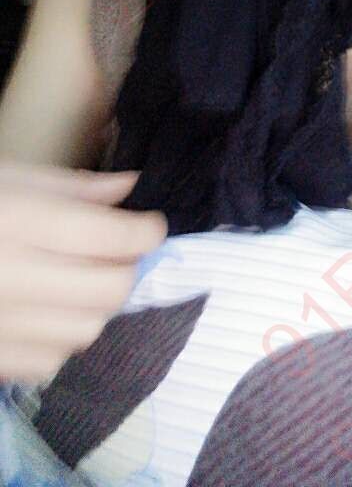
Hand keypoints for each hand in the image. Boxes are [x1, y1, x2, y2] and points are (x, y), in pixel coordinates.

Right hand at [0, 162, 166, 383]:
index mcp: (17, 222)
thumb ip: (71, 187)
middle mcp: (9, 277)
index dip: (144, 231)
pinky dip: (62, 337)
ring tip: (77, 278)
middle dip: (126, 268)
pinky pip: (49, 361)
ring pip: (86, 330)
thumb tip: (129, 186)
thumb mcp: (7, 178)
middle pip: (110, 289)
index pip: (110, 236)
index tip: (149, 225)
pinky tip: (45, 310)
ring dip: (96, 304)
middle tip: (116, 251)